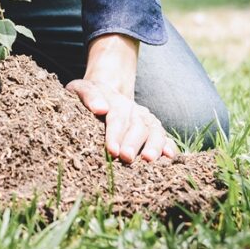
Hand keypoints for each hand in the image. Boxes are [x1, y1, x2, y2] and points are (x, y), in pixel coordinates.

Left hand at [67, 33, 176, 162]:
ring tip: (149, 159)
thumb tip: (100, 108)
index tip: (112, 150)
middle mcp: (133, 109)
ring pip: (154, 130)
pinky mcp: (151, 127)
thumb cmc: (87, 96)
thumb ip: (88, 95)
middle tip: (127, 158)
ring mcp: (144, 118)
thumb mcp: (79, 89)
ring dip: (153, 145)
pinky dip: (168, 145)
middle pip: (137, 125)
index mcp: (115, 99)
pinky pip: (163, 135)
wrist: (105, 90)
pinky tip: (170, 156)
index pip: (117, 116)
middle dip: (133, 143)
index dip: (115, 133)